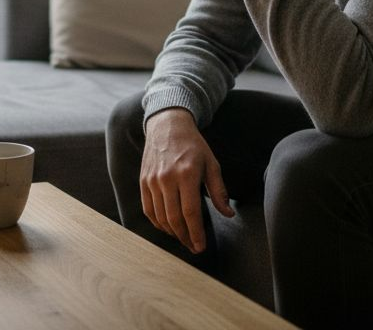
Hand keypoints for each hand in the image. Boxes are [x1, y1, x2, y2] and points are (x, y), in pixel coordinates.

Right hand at [140, 108, 233, 253]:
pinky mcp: (143, 181)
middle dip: (185, 237)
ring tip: (183, 239)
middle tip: (193, 247)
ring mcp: (152, 180)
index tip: (200, 246)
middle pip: (174, 218)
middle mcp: (167, 178)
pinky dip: (158, 223)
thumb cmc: (193, 146)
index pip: (191, 212)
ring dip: (172, 232)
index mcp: (187, 174)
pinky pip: (149, 209)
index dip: (196, 233)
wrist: (167, 126)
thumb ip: (219, 191)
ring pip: (160, 217)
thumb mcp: (212, 164)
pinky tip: (168, 228)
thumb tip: (228, 213)